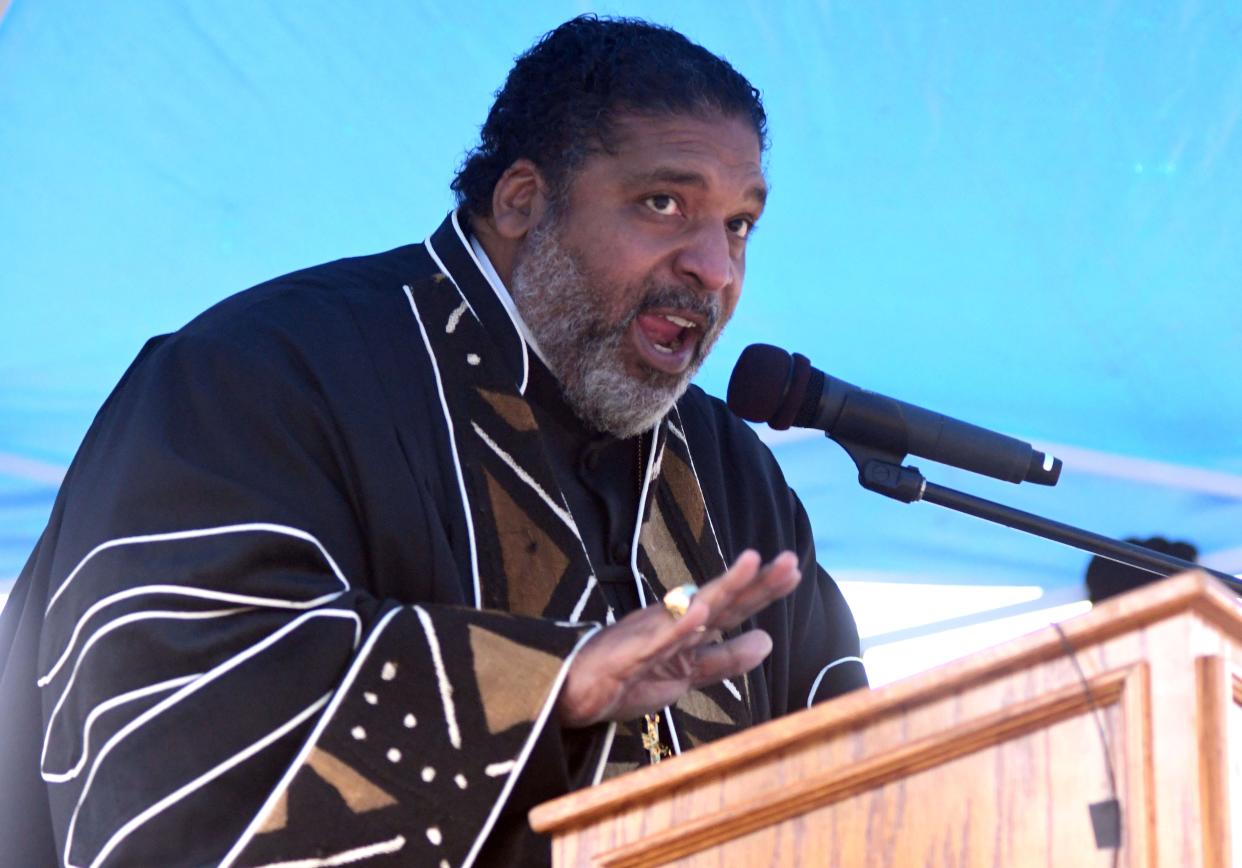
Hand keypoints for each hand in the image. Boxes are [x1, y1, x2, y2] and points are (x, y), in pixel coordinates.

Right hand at [556, 550, 800, 727]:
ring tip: (750, 565)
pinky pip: (655, 639)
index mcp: (688, 625)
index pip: (733, 606)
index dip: (763, 589)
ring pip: (692, 608)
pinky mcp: (628, 652)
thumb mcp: (688, 673)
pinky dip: (676, 625)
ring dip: (721, 587)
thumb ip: (725, 658)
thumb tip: (768, 641)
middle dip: (754, 581)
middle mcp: (672, 621)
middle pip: (721, 599)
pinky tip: (697, 612)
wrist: (572, 690)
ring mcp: (651, 634)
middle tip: (788, 561)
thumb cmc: (628, 677)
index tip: (793, 570)